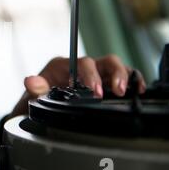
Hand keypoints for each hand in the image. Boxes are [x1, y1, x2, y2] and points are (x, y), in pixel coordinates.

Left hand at [10, 55, 146, 117]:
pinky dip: (130, 82)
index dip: (92, 75)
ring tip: (132, 91)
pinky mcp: (103, 84)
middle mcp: (81, 68)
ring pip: (115, 68)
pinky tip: (137, 90)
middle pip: (104, 62)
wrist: (38, 108)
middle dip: (115, 73)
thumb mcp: (32, 95)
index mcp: (64, 66)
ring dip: (125, 77)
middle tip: (117, 90)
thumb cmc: (36, 98)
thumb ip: (34, 89)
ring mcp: (94, 76)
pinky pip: (120, 79)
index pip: (83, 63)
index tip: (95, 91)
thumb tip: (31, 81)